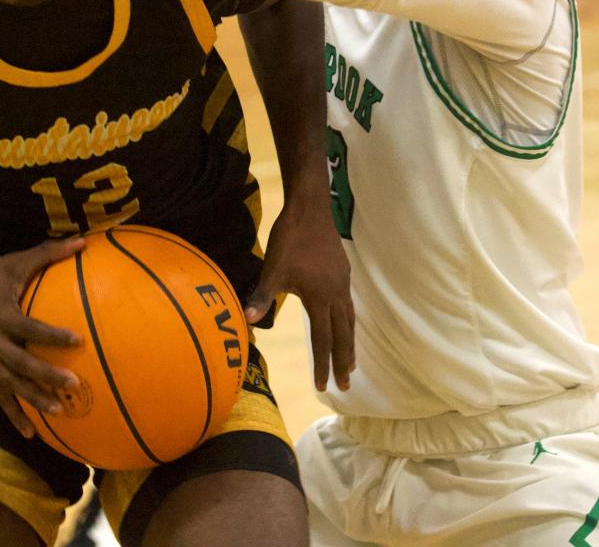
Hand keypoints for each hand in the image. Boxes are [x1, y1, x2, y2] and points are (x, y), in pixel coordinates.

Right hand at [0, 237, 84, 437]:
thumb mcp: (18, 260)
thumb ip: (50, 252)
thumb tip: (84, 241)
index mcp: (0, 313)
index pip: (29, 328)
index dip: (51, 335)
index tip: (76, 340)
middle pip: (20, 363)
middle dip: (46, 375)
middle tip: (74, 383)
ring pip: (10, 384)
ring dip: (34, 398)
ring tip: (60, 411)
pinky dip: (14, 415)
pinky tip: (31, 434)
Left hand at [245, 203, 354, 391]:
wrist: (309, 210)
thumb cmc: (289, 240)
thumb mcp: (272, 269)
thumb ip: (262, 296)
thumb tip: (247, 320)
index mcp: (320, 299)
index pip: (323, 340)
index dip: (323, 365)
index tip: (324, 386)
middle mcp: (337, 294)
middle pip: (343, 335)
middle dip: (343, 361)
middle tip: (346, 385)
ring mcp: (343, 282)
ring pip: (350, 320)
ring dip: (350, 342)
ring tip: (351, 361)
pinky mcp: (343, 271)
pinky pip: (349, 304)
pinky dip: (349, 320)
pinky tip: (344, 321)